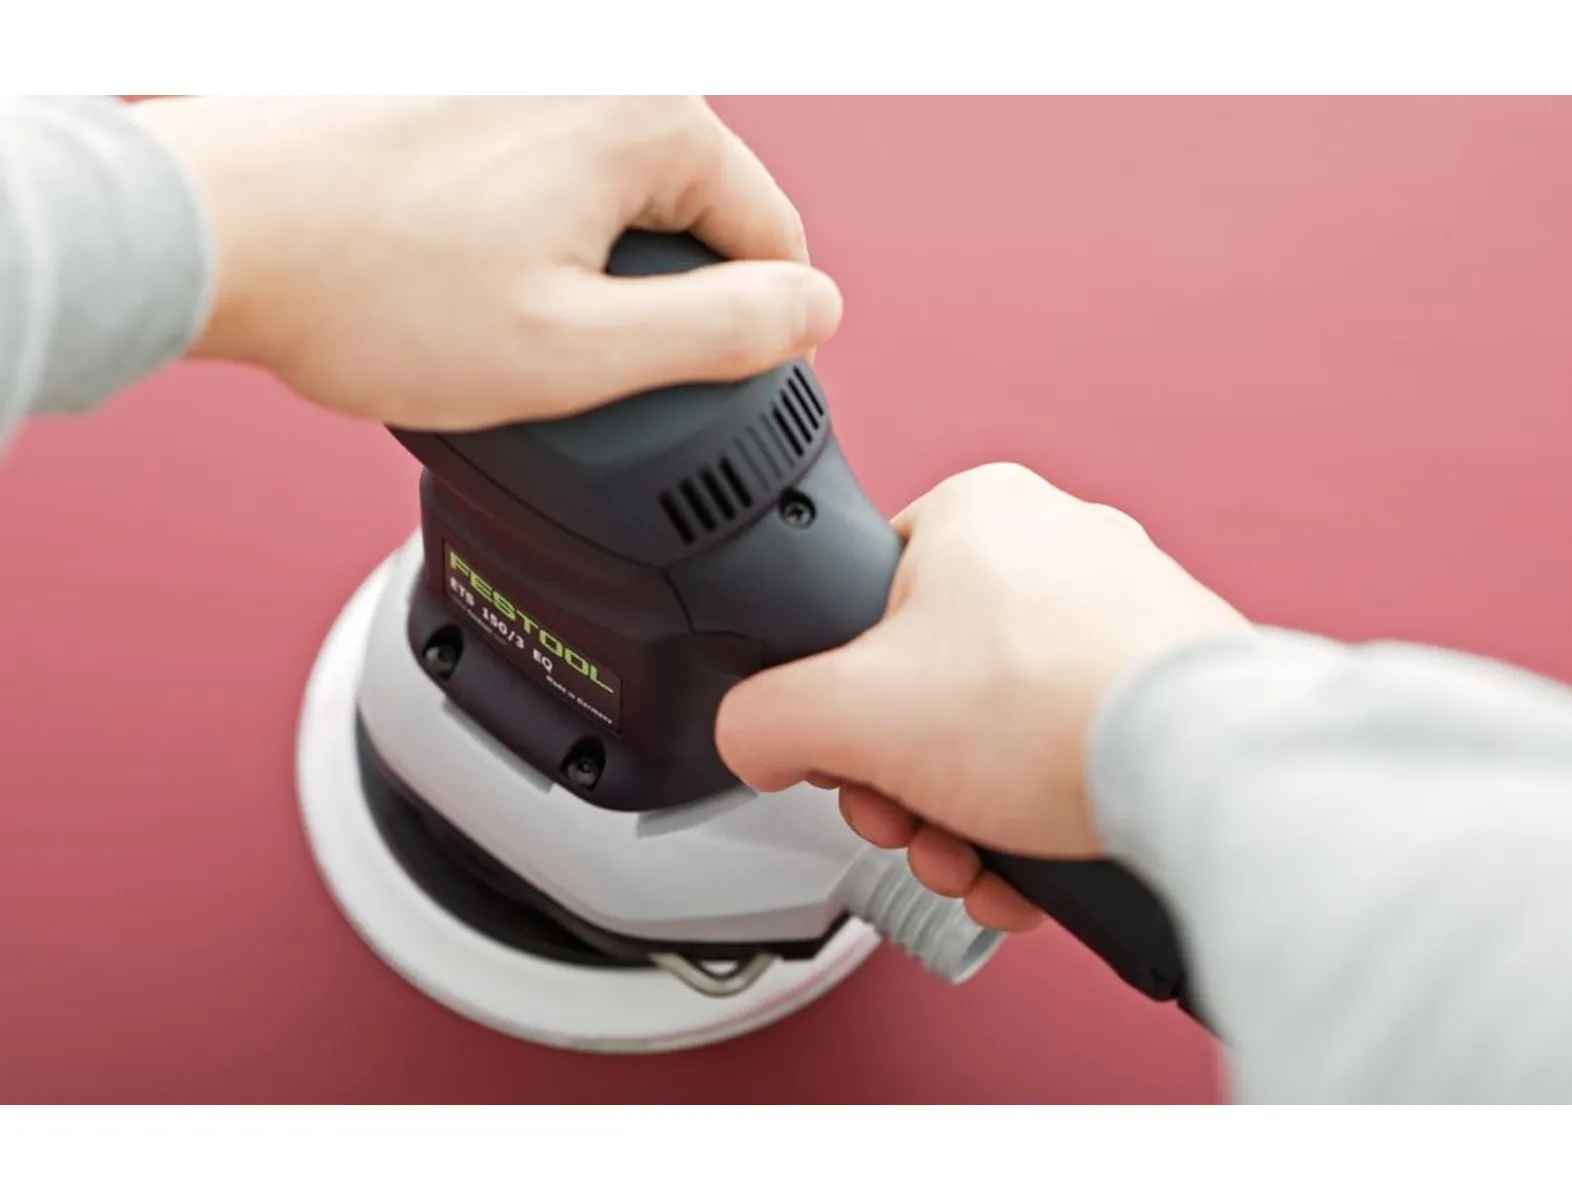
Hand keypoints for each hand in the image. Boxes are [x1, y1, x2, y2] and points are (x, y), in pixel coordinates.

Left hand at [132, 96, 841, 429]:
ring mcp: (523, 59)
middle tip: (557, 352)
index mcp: (647, 115)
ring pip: (613, 189)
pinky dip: (524, 222)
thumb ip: (724, 333)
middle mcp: (594, 61)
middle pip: (691, 206)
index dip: (741, 329)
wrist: (214, 233)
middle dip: (648, 291)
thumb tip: (816, 308)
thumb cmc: (373, 293)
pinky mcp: (462, 71)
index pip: (770, 235)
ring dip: (581, 259)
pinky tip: (454, 264)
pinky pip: (543, 161)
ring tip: (489, 309)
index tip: (665, 380)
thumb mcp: (579, 351)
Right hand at [716, 464, 1250, 930]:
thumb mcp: (851, 713)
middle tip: (910, 822)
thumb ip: (764, 719)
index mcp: (977, 511)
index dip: (841, 702)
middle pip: (928, 684)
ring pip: (999, 730)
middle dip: (905, 784)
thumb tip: (752, 739)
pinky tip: (1026, 870)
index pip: (862, 607)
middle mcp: (1056, 545)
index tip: (852, 759)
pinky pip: (1067, 751)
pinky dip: (1036, 818)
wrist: (1207, 773)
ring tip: (971, 862)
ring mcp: (1122, 611)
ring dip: (963, 816)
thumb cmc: (1055, 711)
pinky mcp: (1165, 678)